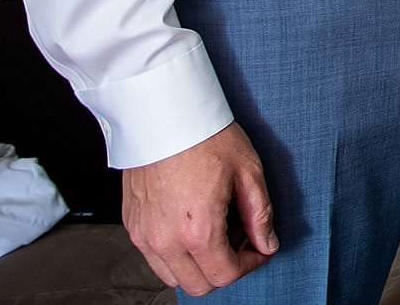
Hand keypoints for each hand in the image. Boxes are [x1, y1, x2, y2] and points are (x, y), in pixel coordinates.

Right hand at [122, 122, 276, 296]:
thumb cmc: (206, 137)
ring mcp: (144, 235)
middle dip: (225, 270)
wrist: (163, 115)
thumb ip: (259, 215)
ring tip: (216, 233)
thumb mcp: (248, 172)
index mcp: (198, 230)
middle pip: (198, 285)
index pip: (225, 275)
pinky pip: (155, 258)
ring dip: (198, 266)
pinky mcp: (133, 226)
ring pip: (173, 277)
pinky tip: (192, 226)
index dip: (250, 265)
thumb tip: (267, 244)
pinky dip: (176, 254)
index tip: (259, 248)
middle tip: (240, 241)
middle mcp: (166, 240)